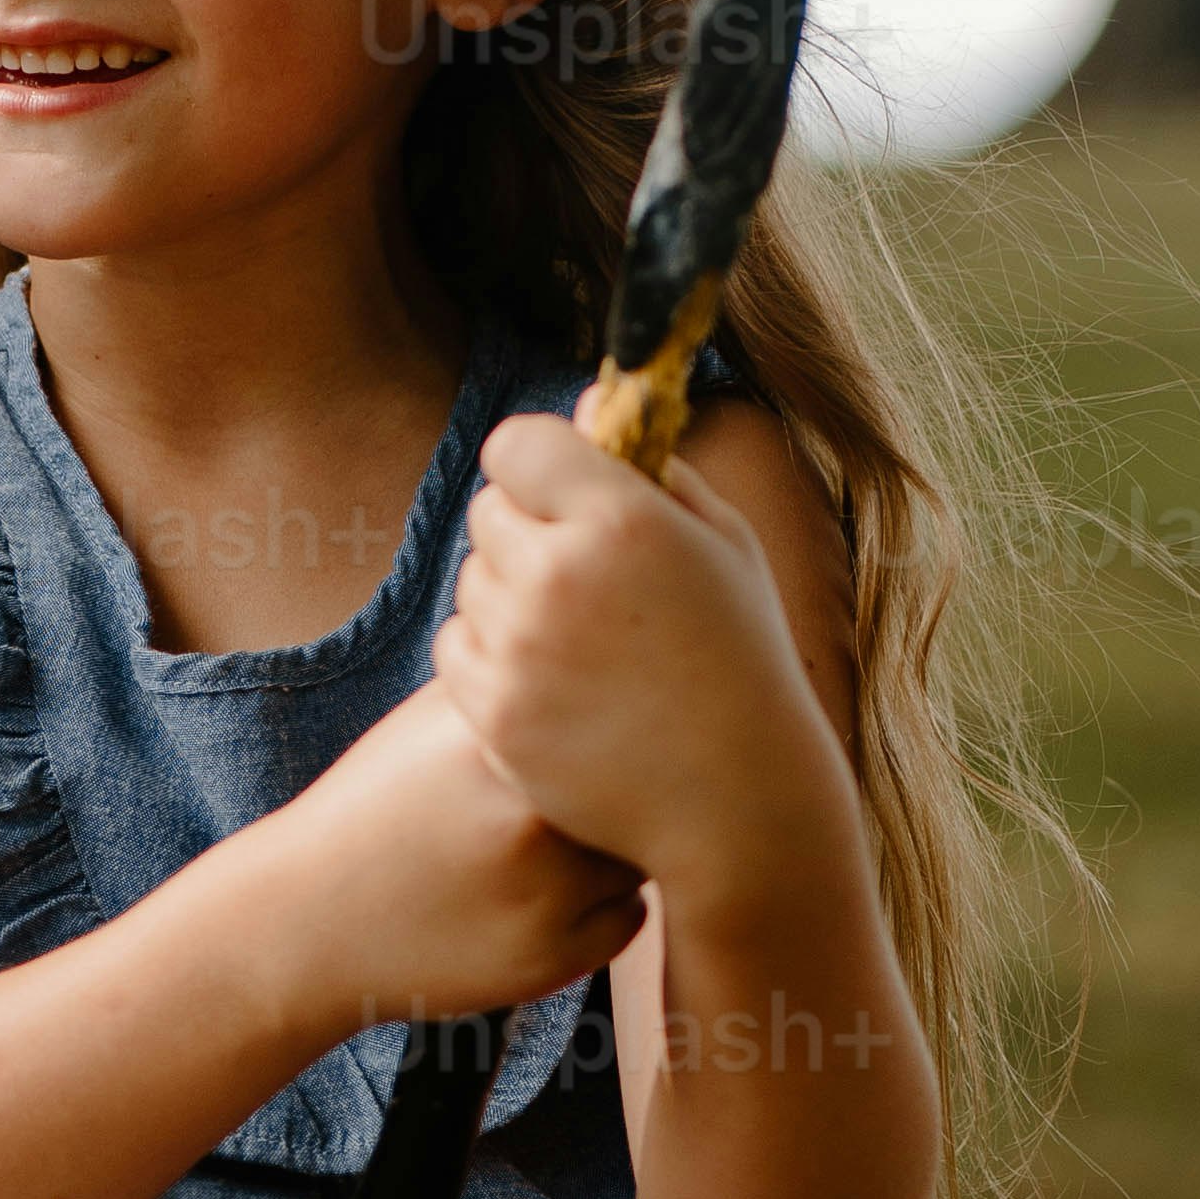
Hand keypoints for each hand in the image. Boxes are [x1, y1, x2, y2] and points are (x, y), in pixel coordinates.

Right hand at [274, 680, 642, 1029]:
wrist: (309, 923)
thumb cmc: (378, 809)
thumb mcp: (432, 725)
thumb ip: (517, 692)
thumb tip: (612, 663)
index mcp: (499, 742)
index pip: (617, 714)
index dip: (612, 728)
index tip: (589, 741)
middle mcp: (528, 814)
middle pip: (638, 788)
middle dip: (613, 794)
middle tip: (566, 806)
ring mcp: (544, 892)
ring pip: (636, 857)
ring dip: (609, 855)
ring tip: (541, 855)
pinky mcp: (551, 958)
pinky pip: (628, 920)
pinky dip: (599, 912)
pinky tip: (537, 901)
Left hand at [433, 411, 815, 889]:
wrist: (741, 798)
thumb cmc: (743, 659)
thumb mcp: (724, 545)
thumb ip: (653, 464)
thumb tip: (586, 400)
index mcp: (623, 518)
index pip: (516, 445)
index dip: (538, 465)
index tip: (564, 493)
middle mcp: (560, 574)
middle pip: (488, 512)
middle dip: (527, 532)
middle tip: (584, 579)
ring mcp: (519, 646)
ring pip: (471, 582)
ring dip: (509, 598)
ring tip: (581, 640)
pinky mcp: (494, 711)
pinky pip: (456, 647)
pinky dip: (492, 658)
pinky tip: (555, 680)